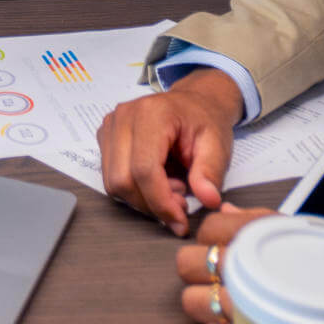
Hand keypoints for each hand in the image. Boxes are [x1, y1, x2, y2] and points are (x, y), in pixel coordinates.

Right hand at [97, 68, 243, 234]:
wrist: (194, 102)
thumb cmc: (205, 120)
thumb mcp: (217, 144)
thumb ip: (211, 172)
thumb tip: (208, 200)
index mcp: (151, 114)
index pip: (144, 169)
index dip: (160, 202)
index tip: (180, 221)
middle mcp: (123, 117)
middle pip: (122, 180)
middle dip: (151, 203)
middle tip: (180, 203)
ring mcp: (110, 126)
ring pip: (113, 183)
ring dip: (143, 198)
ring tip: (172, 188)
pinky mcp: (106, 137)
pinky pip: (111, 177)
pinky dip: (135, 189)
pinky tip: (158, 180)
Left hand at [172, 204, 277, 323]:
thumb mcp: (300, 234)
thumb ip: (256, 222)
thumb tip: (227, 210)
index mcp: (259, 235)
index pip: (206, 228)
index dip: (209, 239)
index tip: (221, 248)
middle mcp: (246, 268)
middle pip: (187, 264)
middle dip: (199, 271)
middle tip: (219, 277)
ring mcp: (244, 307)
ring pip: (192, 303)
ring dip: (206, 305)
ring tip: (229, 305)